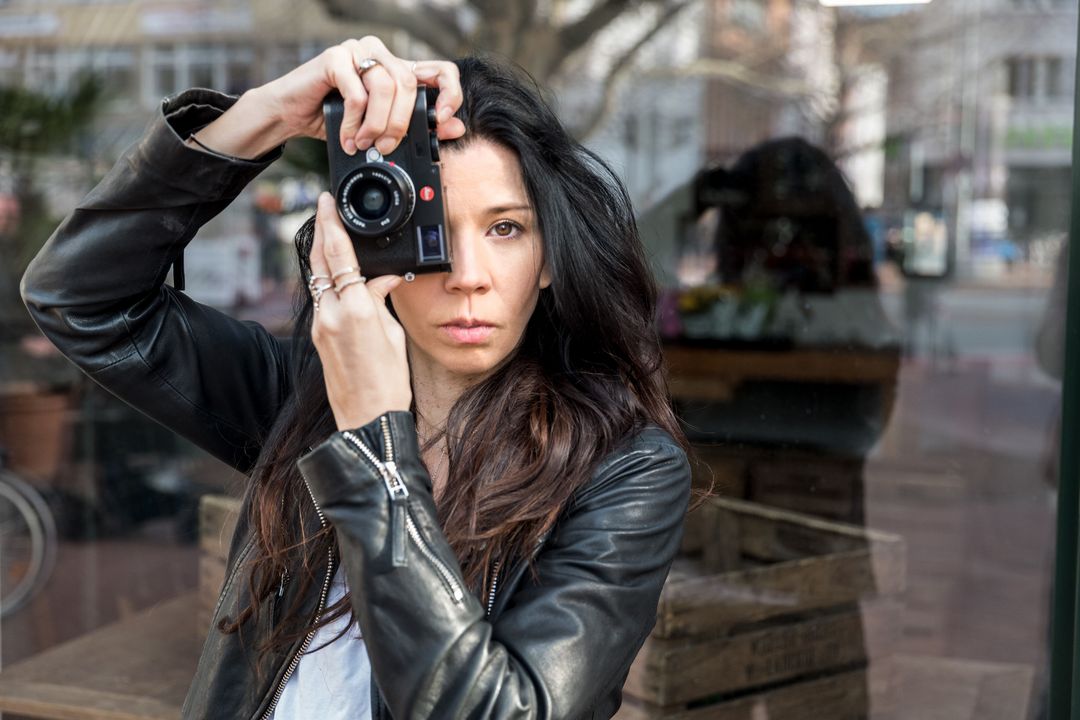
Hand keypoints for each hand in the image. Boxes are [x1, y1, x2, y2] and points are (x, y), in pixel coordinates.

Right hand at [259, 36, 465, 155]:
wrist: (290, 115)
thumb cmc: (334, 119)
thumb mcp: (381, 128)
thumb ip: (418, 126)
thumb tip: (455, 127)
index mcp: (398, 69)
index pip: (441, 70)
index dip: (449, 93)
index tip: (441, 119)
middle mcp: (381, 54)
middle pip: (410, 84)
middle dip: (400, 123)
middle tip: (386, 146)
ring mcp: (358, 51)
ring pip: (386, 87)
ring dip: (377, 124)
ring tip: (364, 143)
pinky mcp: (336, 57)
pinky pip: (357, 92)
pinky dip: (355, 121)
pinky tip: (348, 136)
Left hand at [308, 192, 411, 430]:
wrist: (366, 418)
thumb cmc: (389, 382)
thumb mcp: (394, 334)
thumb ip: (382, 300)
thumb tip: (382, 279)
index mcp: (357, 310)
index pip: (340, 256)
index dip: (332, 224)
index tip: (327, 202)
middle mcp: (332, 314)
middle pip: (320, 260)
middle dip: (321, 230)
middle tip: (323, 206)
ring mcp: (321, 325)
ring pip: (317, 277)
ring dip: (322, 253)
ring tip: (330, 233)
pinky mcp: (318, 336)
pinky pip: (321, 297)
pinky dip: (327, 279)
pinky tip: (337, 272)